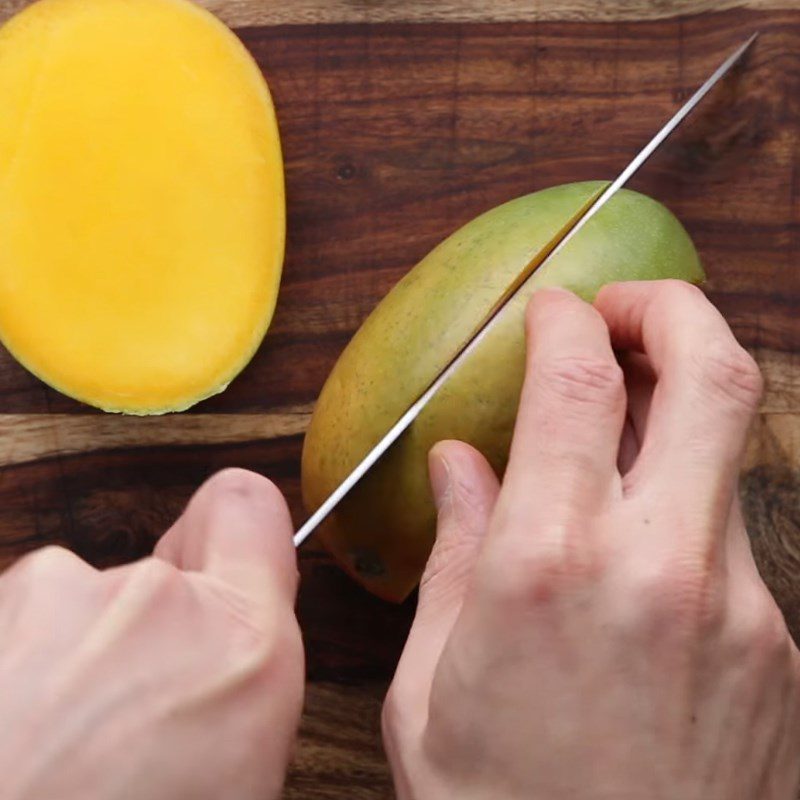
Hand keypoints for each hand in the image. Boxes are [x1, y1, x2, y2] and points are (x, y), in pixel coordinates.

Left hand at [0, 468, 302, 799]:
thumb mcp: (230, 790)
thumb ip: (235, 685)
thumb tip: (215, 649)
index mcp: (239, 651)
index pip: (247, 507)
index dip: (228, 537)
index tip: (210, 571)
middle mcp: (150, 601)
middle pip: (155, 577)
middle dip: (141, 635)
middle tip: (110, 731)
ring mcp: (44, 600)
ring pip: (69, 608)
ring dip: (59, 664)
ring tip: (36, 760)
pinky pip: (4, 633)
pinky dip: (4, 678)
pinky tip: (5, 748)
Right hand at [383, 281, 799, 799]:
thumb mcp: (431, 685)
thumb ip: (454, 553)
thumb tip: (458, 466)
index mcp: (547, 568)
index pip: (577, 384)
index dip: (565, 320)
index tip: (550, 309)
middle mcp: (656, 566)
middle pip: (711, 373)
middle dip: (672, 306)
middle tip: (627, 306)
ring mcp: (739, 604)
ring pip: (731, 443)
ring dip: (683, 397)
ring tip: (627, 411)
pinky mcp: (778, 642)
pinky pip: (733, 525)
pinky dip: (687, 492)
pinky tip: (641, 532)